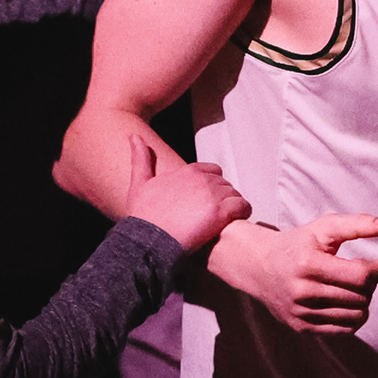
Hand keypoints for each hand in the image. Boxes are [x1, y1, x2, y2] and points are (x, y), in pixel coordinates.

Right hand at [121, 134, 249, 252]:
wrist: (149, 241)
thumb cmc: (143, 216)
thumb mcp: (139, 184)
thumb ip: (141, 158)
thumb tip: (134, 136)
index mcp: (187, 171)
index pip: (212, 171)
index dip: (212, 186)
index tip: (206, 201)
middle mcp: (203, 179)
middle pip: (225, 184)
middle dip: (222, 197)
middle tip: (214, 214)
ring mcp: (214, 195)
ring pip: (235, 195)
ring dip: (232, 206)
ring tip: (224, 220)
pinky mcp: (222, 212)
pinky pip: (243, 206)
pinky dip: (243, 212)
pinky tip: (235, 221)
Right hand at [213, 214, 377, 334]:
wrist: (259, 267)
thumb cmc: (298, 244)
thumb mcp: (324, 228)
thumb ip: (358, 225)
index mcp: (309, 264)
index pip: (360, 276)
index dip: (377, 270)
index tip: (375, 263)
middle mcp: (303, 291)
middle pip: (360, 297)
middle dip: (369, 285)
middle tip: (360, 274)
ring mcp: (301, 313)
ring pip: (356, 316)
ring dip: (363, 301)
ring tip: (352, 288)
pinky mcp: (301, 327)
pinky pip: (344, 330)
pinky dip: (353, 317)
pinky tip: (346, 302)